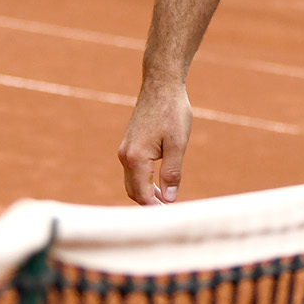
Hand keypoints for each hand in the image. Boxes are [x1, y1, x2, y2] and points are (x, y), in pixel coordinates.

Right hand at [118, 79, 192, 203]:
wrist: (161, 85)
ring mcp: (125, 150)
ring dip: (147, 193)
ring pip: (132, 182)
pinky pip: (133, 171)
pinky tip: (160, 184)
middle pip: (134, 192)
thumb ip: (172, 172)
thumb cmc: (172, 112)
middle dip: (149, 205)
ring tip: (167, 202)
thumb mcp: (178, 143)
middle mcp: (125, 157)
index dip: (156, 209)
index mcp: (136, 159)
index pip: (142, 195)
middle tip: (169, 214)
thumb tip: (169, 199)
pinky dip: (144, 181)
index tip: (171, 217)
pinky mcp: (129, 145)